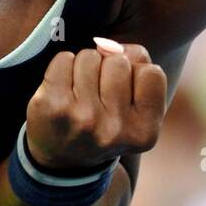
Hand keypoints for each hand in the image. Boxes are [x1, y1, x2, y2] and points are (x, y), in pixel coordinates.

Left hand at [23, 37, 166, 171]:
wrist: (62, 160)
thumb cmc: (105, 121)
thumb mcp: (135, 107)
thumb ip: (138, 66)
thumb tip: (108, 45)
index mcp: (144, 132)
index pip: (152, 73)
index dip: (137, 74)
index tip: (125, 93)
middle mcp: (114, 129)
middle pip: (118, 61)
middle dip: (107, 68)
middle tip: (98, 94)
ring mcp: (82, 118)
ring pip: (90, 56)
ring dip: (84, 67)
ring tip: (79, 92)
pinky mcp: (53, 106)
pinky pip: (64, 58)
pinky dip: (63, 66)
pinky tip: (62, 90)